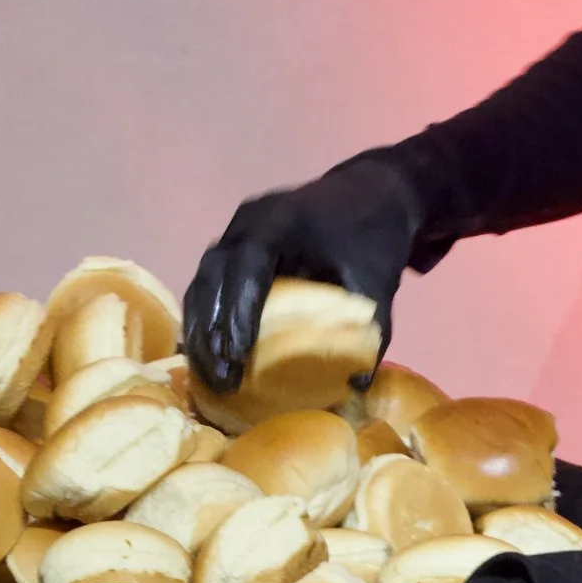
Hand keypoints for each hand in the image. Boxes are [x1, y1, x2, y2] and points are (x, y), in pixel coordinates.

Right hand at [183, 151, 426, 394]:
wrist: (369, 197)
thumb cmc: (373, 239)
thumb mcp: (380, 283)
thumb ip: (373, 330)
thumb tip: (357, 385)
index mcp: (285, 219)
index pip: (251, 261)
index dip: (240, 309)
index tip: (239, 356)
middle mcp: (251, 219)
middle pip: (215, 272)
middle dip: (213, 329)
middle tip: (223, 381)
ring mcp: (237, 230)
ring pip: (203, 279)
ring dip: (202, 329)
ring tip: (211, 377)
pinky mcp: (234, 246)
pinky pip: (208, 282)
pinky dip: (205, 318)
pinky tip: (209, 357)